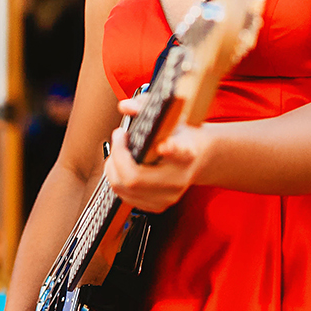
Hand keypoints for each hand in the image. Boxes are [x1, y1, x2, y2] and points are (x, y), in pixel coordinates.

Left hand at [105, 96, 209, 212]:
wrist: (198, 157)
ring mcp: (168, 197)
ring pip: (125, 188)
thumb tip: (126, 107)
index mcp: (188, 153)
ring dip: (112, 166)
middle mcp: (179, 179)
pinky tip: (121, 165)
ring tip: (118, 149)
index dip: (172, 150)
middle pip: (136, 177)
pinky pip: (125, 196)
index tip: (165, 145)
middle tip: (119, 136)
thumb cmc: (180, 134)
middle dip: (117, 156)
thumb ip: (146, 104)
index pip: (181, 153)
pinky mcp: (157, 206)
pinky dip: (116, 178)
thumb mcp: (168, 114)